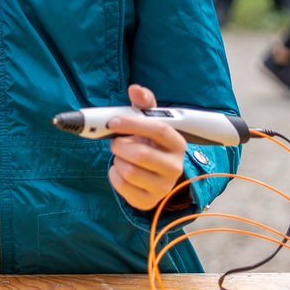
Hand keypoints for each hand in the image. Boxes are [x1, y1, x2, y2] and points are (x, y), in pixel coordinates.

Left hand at [107, 84, 187, 211]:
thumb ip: (143, 104)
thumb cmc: (149, 142)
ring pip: (128, 171)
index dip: (132, 123)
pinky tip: (120, 170)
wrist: (153, 173)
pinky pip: (121, 186)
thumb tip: (135, 89)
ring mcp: (164, 186)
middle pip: (140, 154)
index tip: (112, 122)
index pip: (158, 129)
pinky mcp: (149, 200)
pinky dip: (113, 174)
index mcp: (177, 143)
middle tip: (115, 142)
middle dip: (119, 145)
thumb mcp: (148, 122)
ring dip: (117, 160)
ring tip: (122, 156)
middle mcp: (175, 166)